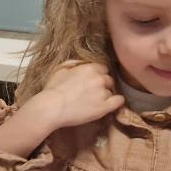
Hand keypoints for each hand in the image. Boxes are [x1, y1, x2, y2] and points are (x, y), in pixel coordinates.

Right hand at [0, 62, 123, 158]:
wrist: (51, 107)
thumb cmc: (52, 89)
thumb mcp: (61, 68)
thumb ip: (75, 63)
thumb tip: (82, 64)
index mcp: (90, 68)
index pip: (102, 69)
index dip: (97, 75)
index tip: (92, 82)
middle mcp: (99, 78)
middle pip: (108, 79)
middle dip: (102, 85)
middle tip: (93, 93)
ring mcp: (103, 93)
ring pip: (111, 91)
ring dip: (105, 96)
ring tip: (94, 102)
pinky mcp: (104, 107)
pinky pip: (119, 101)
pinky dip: (116, 103)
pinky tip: (110, 105)